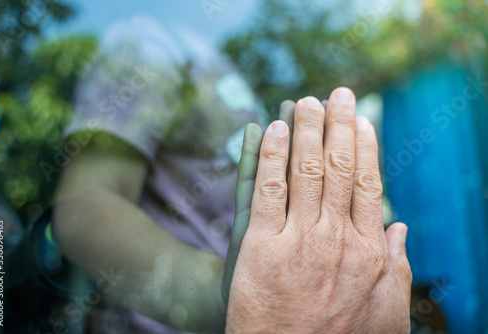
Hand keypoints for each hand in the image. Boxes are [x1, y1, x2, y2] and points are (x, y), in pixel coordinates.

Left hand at [226, 88, 411, 332]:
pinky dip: (270, 155)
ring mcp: (298, 239)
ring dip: (305, 130)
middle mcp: (335, 237)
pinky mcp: (261, 245)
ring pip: (305, 170)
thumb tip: (400, 229)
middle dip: (337, 125)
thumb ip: (397, 269)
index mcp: (368, 251)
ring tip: (305, 101)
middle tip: (335, 94)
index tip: (361, 120)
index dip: (364, 147)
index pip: (368, 184)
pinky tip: (272, 129)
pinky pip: (268, 189)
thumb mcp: (386, 314)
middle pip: (338, 168)